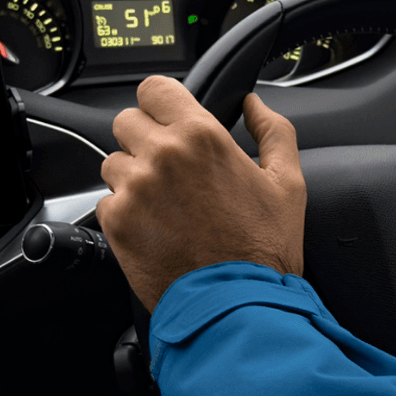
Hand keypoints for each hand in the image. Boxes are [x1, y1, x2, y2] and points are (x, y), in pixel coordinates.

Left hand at [96, 76, 305, 311]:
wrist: (237, 306)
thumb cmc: (264, 250)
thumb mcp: (288, 183)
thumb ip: (274, 132)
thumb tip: (254, 104)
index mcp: (201, 135)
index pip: (154, 89)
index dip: (160, 103)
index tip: (167, 119)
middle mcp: (162, 155)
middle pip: (127, 121)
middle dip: (144, 139)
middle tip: (169, 168)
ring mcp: (134, 188)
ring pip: (113, 161)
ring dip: (132, 176)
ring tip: (164, 204)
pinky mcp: (117, 221)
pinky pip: (107, 201)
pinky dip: (125, 212)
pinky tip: (155, 228)